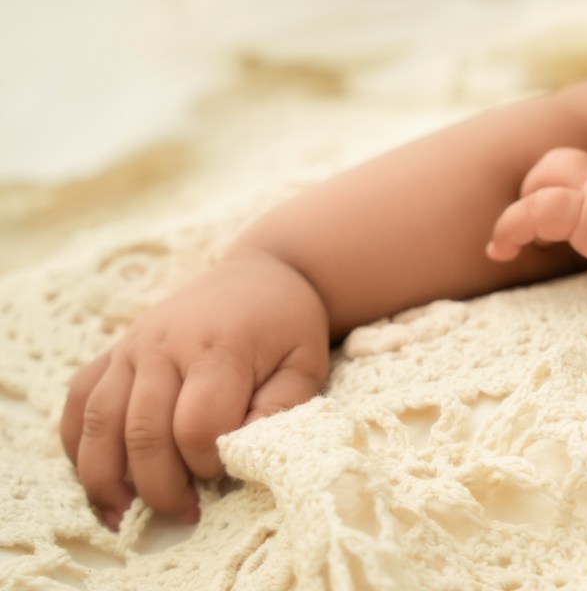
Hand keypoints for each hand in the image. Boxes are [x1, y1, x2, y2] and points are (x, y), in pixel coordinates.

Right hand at [62, 249, 329, 528]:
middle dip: (159, 486)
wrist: (259, 275)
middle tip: (184, 514)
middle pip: (143, 432)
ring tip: (123, 515)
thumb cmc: (286, 326)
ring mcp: (131, 347)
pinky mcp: (112, 352)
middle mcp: (163, 346)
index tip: (225, 476)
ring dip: (104, 478)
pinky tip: (97, 477)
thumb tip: (242, 456)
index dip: (207, 465)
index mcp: (218, 348)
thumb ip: (280, 409)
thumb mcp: (304, 364)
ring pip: (98, 423)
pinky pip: (77, 403)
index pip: (197, 426)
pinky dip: (77, 446)